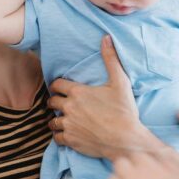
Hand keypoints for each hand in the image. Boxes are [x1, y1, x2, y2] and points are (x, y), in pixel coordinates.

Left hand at [47, 36, 147, 159]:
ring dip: (56, 119)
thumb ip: (111, 59)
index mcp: (78, 92)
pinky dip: (59, 135)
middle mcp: (69, 107)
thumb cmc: (124, 111)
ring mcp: (68, 124)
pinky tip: (66, 134)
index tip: (60, 89)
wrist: (126, 140)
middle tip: (60, 104)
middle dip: (55, 101)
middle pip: (52, 102)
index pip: (56, 85)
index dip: (57, 86)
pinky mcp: (70, 140)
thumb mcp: (120, 82)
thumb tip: (106, 38)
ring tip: (63, 119)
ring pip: (52, 121)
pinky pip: (56, 137)